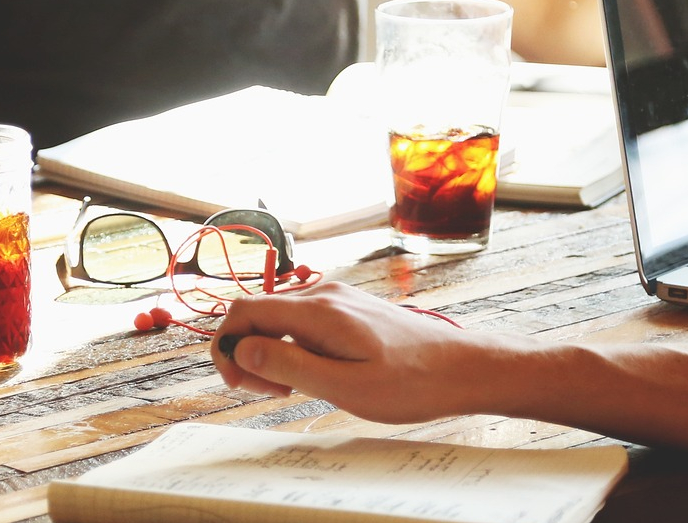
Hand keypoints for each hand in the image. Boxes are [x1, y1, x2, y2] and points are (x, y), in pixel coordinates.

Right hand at [211, 282, 502, 423]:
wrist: (461, 367)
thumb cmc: (410, 382)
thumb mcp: (343, 386)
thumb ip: (288, 365)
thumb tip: (240, 349)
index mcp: (317, 310)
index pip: (243, 311)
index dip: (226, 347)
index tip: (239, 383)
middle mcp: (323, 294)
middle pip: (257, 314)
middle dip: (249, 353)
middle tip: (273, 393)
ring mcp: (336, 298)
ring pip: (278, 319)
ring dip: (272, 353)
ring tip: (297, 388)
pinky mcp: (347, 308)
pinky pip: (300, 321)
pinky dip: (294, 347)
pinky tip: (316, 374)